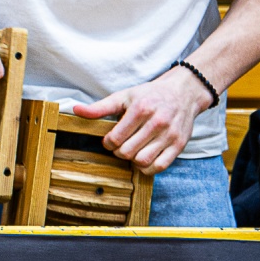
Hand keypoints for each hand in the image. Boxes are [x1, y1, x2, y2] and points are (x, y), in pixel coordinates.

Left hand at [72, 69, 208, 173]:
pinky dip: (148, 168)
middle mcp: (157, 122)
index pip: (115, 138)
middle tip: (119, 146)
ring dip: (133, 161)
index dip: (107, 143)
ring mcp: (170, 135)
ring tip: (132, 152)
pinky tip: (144, 159)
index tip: (109, 140)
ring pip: (143, 161)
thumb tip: (76, 110)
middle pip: (127, 152)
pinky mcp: (180, 145)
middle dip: (118, 152)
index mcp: (140, 109)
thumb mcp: (124, 96)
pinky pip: (161, 166)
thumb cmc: (150, 95)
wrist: (183, 92)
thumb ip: (100, 107)